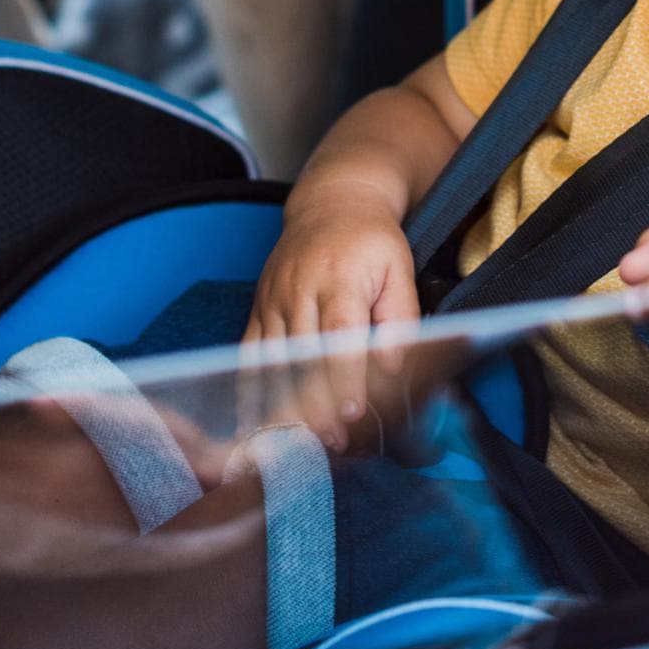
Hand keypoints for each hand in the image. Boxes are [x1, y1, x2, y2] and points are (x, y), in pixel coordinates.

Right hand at [241, 191, 419, 447]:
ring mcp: (273, 301)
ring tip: (294, 444)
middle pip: (303, 357)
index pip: (340, 336)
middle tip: (329, 443)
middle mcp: (300, 292)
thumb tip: (392, 366)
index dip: (345, 377)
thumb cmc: (373, 241)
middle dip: (316, 404)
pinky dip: (248, 391)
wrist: (332, 204)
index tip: (353, 412)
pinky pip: (248, 355)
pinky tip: (251, 423)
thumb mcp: (400, 268)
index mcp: (339, 280)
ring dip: (282, 405)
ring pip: (273, 361)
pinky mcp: (258, 309)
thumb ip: (399, 317)